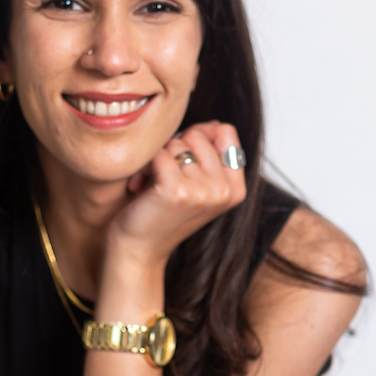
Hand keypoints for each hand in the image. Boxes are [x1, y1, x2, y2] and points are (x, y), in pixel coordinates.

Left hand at [108, 121, 246, 266]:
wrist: (138, 251)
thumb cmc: (162, 213)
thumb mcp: (197, 185)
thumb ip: (210, 155)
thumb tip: (215, 124)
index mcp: (236, 188)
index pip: (226, 132)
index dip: (199, 136)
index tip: (183, 161)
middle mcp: (225, 190)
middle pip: (198, 135)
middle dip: (174, 150)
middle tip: (164, 177)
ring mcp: (204, 191)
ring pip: (176, 144)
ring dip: (157, 161)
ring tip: (153, 186)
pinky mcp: (178, 191)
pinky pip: (159, 154)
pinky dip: (145, 167)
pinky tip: (142, 188)